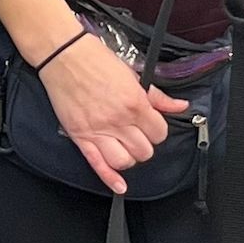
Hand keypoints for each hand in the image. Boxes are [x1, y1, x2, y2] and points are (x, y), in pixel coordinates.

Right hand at [39, 30, 188, 196]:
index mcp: (135, 103)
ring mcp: (98, 131)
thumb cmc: (96, 60)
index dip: (157, 131)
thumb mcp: (132, 74)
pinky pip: (98, 164)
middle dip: (144, 145)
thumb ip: (157, 96)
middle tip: (137, 135)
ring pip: (124, 161)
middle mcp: (118, 120)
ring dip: (128, 158)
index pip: (159, 133)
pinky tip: (120, 186)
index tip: (151, 125)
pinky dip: (110, 179)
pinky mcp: (81, 136)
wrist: (64, 56)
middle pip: (144, 151)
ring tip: (125, 147)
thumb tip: (179, 106)